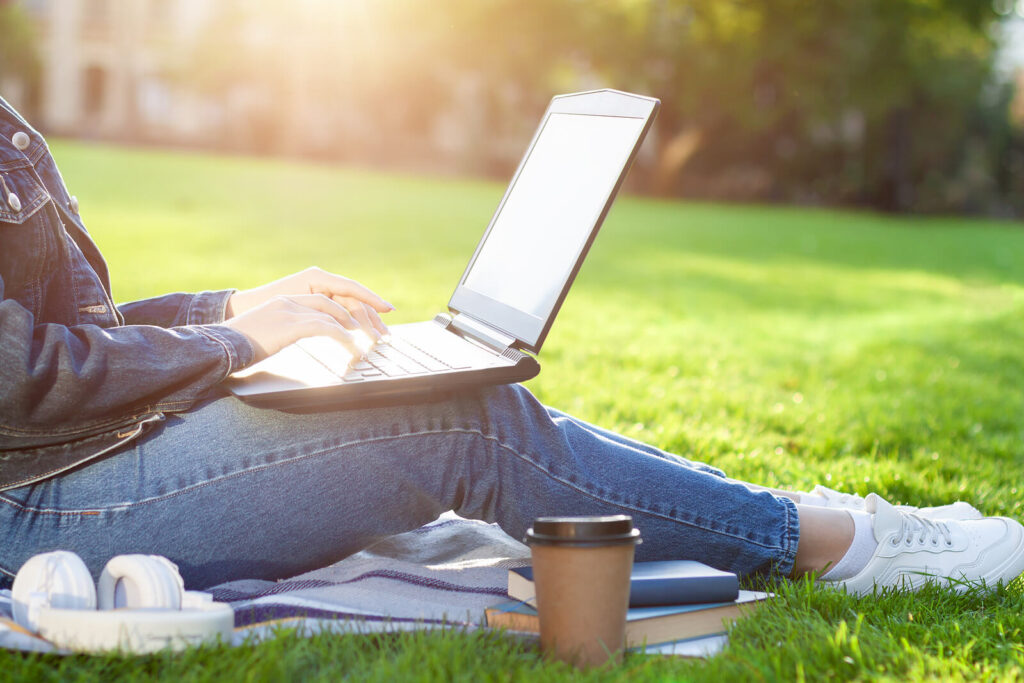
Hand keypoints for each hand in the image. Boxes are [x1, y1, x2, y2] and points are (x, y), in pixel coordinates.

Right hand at [224, 267, 393, 360]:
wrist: (218, 346)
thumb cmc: (236, 347)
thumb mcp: (263, 336)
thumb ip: (281, 334)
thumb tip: (288, 344)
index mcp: (284, 302)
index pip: (323, 300)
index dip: (345, 308)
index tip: (363, 319)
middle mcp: (290, 301)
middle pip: (335, 302)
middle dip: (360, 315)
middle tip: (378, 330)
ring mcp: (291, 311)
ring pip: (335, 314)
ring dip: (356, 328)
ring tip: (371, 342)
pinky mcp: (292, 325)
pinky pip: (328, 328)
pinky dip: (344, 338)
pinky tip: (353, 349)